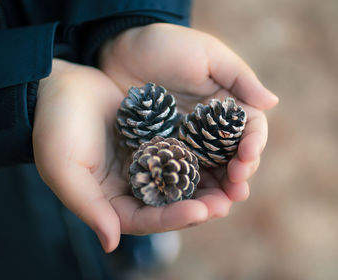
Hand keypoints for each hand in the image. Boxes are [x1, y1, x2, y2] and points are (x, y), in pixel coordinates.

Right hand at [33, 59, 215, 252]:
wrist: (61, 89)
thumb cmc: (55, 129)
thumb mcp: (65, 169)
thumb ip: (88, 207)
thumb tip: (111, 243)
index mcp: (111, 200)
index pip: (146, 218)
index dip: (172, 217)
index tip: (198, 211)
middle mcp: (132, 185)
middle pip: (170, 203)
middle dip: (199, 205)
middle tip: (226, 202)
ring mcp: (146, 162)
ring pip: (181, 180)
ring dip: (206, 184)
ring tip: (233, 183)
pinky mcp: (155, 140)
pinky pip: (181, 151)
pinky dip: (199, 155)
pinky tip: (219, 152)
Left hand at [99, 23, 278, 213]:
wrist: (123, 51)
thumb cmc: (167, 46)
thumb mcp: (208, 55)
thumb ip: (240, 79)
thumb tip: (273, 102)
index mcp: (226, 107)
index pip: (248, 132)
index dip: (252, 147)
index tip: (246, 158)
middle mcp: (209, 129)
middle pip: (230, 159)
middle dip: (236, 177)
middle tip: (236, 192)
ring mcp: (185, 142)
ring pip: (206, 172)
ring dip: (214, 190)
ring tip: (216, 206)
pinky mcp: (161, 150)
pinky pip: (176, 172)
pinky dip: (183, 187)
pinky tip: (185, 199)